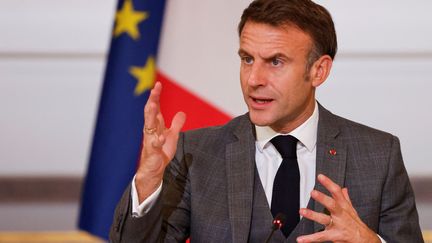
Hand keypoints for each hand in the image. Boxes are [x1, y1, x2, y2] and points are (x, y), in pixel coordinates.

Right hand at [135, 82, 185, 202]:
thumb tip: (182, 113)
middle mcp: (150, 131)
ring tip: (153, 105)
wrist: (153, 170)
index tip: (157, 84)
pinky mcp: (152, 152)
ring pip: (149, 126)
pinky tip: (160, 137)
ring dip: (151, 116)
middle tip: (154, 89)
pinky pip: (154, 145)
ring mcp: (150, 141)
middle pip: (150, 113)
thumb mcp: (171, 136)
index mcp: (155, 126)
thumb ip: (176, 125)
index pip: (154, 108)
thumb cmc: (160, 153)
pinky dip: (157, 141)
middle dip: (152, 100)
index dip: (156, 97)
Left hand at [297, 174, 379, 242]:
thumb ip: (345, 198)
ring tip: (301, 211)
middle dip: (323, 198)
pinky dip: (310, 238)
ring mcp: (337, 225)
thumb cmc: (355, 223)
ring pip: (324, 219)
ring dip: (312, 215)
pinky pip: (321, 237)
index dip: (329, 183)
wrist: (365, 240)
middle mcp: (340, 214)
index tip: (320, 176)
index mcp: (343, 206)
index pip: (337, 192)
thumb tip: (344, 188)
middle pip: (332, 204)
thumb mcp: (351, 210)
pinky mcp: (334, 236)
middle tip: (313, 192)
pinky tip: (301, 239)